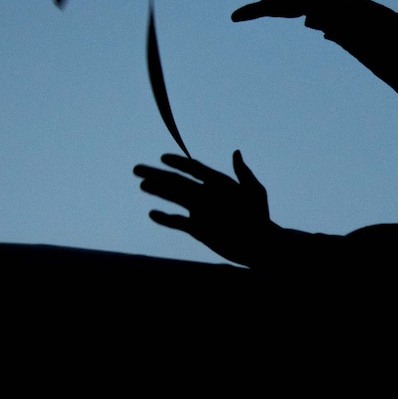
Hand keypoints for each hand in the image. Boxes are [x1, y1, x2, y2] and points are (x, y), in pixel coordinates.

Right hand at [133, 150, 275, 265]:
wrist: (260, 245)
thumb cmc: (261, 217)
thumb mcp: (255, 194)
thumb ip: (244, 175)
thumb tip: (236, 152)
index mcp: (218, 183)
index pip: (195, 169)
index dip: (179, 163)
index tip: (162, 158)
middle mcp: (205, 194)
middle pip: (177, 182)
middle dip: (157, 175)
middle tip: (137, 169)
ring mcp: (199, 211)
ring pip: (174, 199)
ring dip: (158, 191)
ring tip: (142, 185)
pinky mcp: (197, 229)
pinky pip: (178, 223)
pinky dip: (166, 219)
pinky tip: (152, 214)